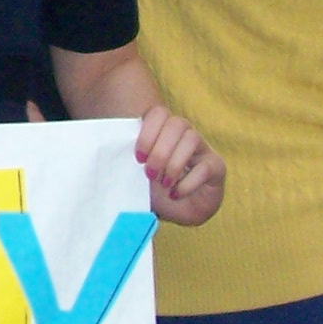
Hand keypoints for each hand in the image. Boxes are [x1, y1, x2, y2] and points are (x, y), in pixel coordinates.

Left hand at [136, 105, 223, 226]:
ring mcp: (203, 149)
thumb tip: (106, 153)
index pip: (159, 113)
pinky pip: (205, 166)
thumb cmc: (155, 187)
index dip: (148, 132)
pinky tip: (176, 193)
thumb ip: (128, 158)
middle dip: (160, 150)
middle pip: (177, 123)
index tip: (137, 157)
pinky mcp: (217, 166)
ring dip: (174, 163)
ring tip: (164, 183)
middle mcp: (185, 134)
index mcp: (164, 130)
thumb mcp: (137, 172)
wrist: (178, 210)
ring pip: (192, 139)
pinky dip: (187, 182)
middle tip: (149, 174)